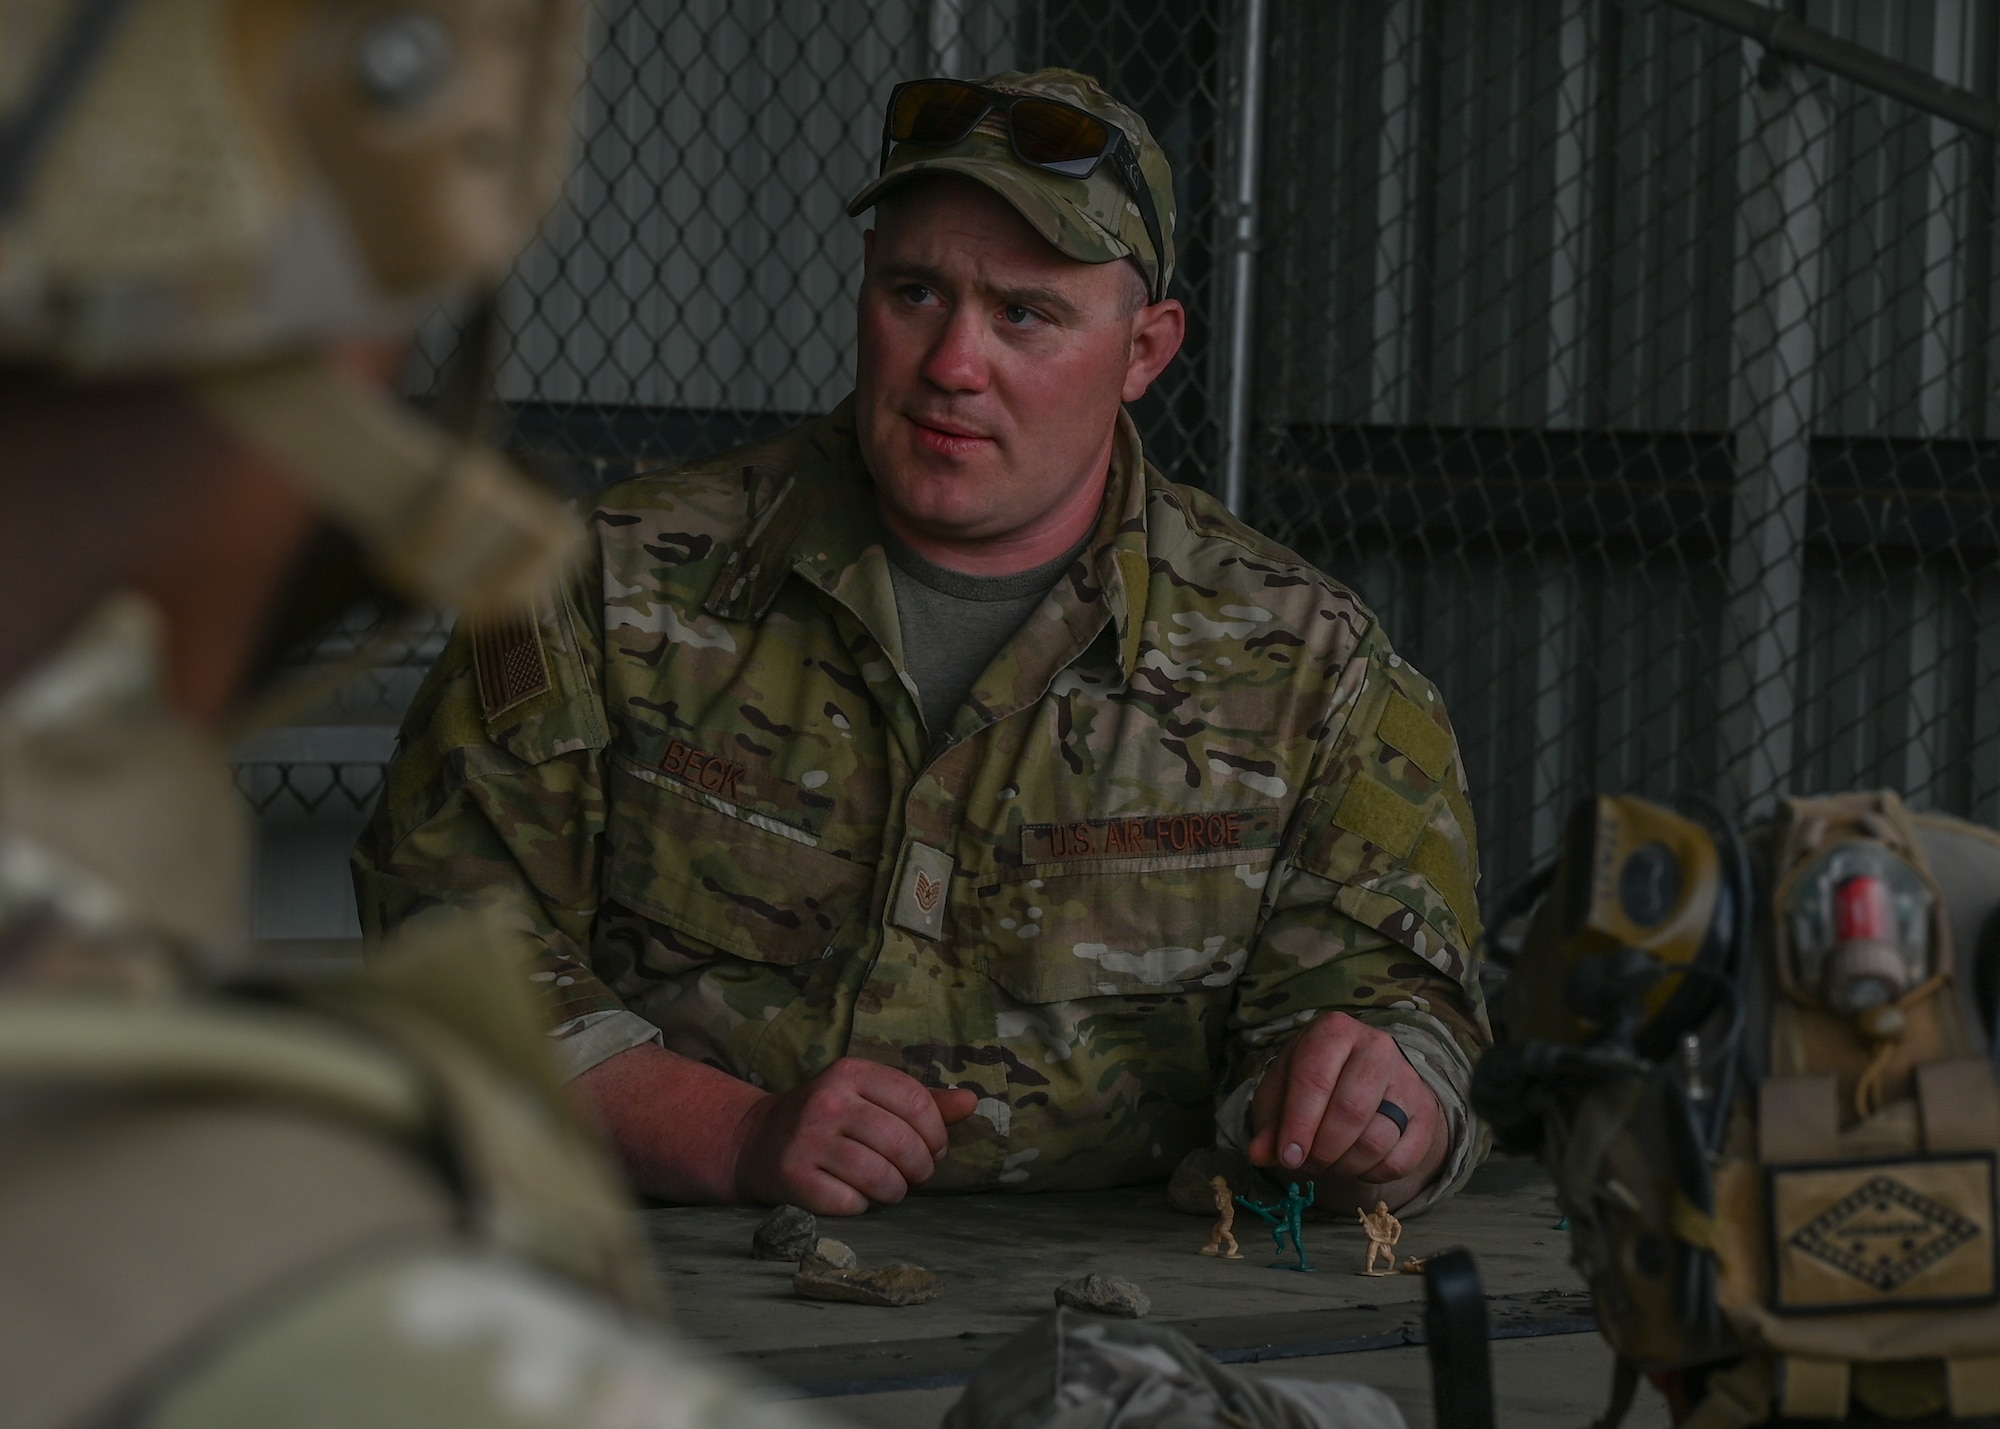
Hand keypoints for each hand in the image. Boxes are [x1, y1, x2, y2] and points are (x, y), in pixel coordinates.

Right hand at [731, 1057, 978, 1214]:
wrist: (754, 1142)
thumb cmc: (827, 1120)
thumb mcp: (869, 1097)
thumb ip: (922, 1101)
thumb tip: (973, 1101)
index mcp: (850, 1072)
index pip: (917, 1103)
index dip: (937, 1134)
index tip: (935, 1150)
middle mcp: (827, 1102)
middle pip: (902, 1143)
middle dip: (920, 1168)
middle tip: (916, 1176)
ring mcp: (807, 1140)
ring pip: (880, 1177)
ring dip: (895, 1192)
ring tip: (891, 1189)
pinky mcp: (793, 1178)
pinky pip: (850, 1203)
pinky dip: (861, 1207)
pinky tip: (855, 1197)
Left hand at [1247, 1013, 1444, 1186]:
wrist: (1365, 1075)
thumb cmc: (1315, 1080)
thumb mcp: (1283, 1090)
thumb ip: (1269, 1122)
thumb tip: (1260, 1155)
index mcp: (1334, 1031)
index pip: (1315, 1080)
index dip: (1299, 1125)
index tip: (1289, 1157)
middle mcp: (1377, 1047)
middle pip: (1351, 1111)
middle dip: (1323, 1150)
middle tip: (1307, 1164)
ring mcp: (1407, 1079)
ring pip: (1376, 1141)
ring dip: (1345, 1165)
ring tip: (1329, 1161)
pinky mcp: (1426, 1113)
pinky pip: (1400, 1161)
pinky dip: (1372, 1173)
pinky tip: (1357, 1162)